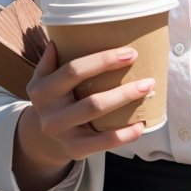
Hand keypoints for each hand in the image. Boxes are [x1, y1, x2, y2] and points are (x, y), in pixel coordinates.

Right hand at [14, 41, 152, 190]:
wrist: (42, 139)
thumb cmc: (53, 101)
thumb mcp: (43, 81)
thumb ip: (49, 62)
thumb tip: (57, 40)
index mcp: (41, 90)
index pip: (74, 71)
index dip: (103, 61)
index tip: (130, 54)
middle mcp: (49, 113)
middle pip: (91, 99)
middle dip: (124, 89)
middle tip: (149, 80)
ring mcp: (61, 133)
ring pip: (98, 116)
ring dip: (126, 103)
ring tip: (148, 93)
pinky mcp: (74, 150)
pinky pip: (103, 142)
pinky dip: (125, 135)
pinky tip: (141, 126)